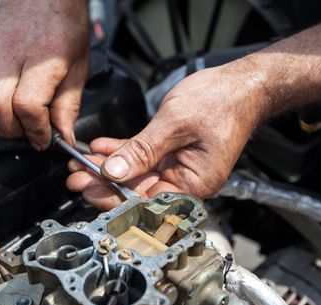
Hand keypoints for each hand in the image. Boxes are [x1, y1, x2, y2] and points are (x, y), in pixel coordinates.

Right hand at [0, 0, 88, 148]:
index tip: (43, 138)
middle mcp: (12, 50)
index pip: (27, 105)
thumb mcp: (79, 67)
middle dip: (10, 129)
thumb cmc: (65, 24)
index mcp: (44, 57)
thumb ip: (69, 104)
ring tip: (7, 119)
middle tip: (25, 131)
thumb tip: (63, 135)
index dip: (35, 130)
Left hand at [67, 63, 266, 209]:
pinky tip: (101, 148)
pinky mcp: (172, 154)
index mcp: (194, 184)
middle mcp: (186, 182)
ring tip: (81, 162)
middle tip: (76, 178)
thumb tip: (115, 173)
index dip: (113, 199)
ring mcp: (178, 169)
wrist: (243, 84)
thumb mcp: (175, 124)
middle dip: (104, 184)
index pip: (146, 203)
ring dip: (108, 167)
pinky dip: (122, 152)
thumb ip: (143, 150)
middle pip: (137, 192)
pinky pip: (143, 158)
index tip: (88, 190)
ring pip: (135, 175)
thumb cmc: (223, 101)